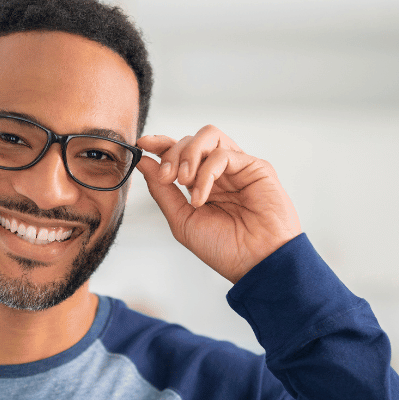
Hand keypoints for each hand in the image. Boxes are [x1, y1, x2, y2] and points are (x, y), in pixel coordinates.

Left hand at [136, 125, 301, 283]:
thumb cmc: (224, 248)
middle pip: (190, 140)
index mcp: (200, 184)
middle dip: (172, 155)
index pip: (178, 153)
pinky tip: (202, 196)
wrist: (254, 263)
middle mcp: (219, 172)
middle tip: (166, 178)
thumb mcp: (182, 220)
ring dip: (189, 153)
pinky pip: (224, 154)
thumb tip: (144, 162)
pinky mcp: (255, 167)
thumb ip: (162, 191)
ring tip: (183, 181)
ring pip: (208, 136)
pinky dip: (206, 172)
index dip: (160, 144)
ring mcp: (237, 167)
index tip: (143, 144)